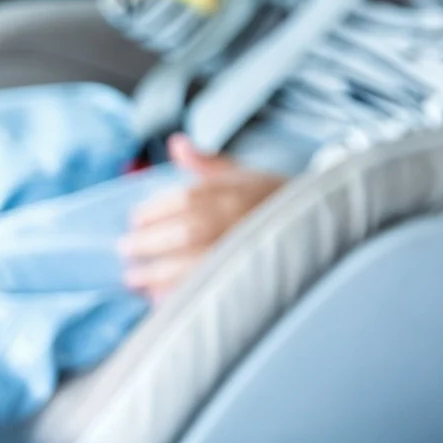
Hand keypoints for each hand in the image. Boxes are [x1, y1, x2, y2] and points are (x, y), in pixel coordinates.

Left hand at [118, 135, 285, 300]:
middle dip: (150, 242)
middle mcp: (241, 220)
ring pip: (196, 263)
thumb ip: (207, 164)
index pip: (188, 198)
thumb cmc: (272, 199)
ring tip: (135, 278)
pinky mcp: (246, 277)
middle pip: (187, 231)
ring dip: (159, 272)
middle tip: (126, 250)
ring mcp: (244, 250)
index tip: (134, 220)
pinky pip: (209, 288)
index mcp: (238, 192)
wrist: (316, 223)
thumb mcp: (243, 174)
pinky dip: (182, 294)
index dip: (156, 210)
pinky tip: (161, 298)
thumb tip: (177, 144)